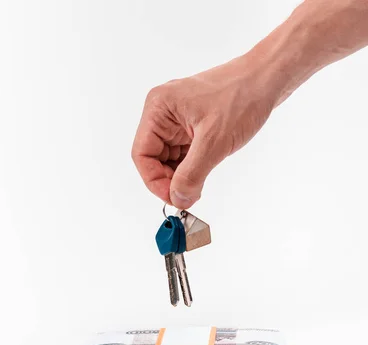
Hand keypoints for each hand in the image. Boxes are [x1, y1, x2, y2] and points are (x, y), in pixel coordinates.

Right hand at [131, 56, 277, 208]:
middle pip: (153, 157)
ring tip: (199, 183)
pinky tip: (204, 170)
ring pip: (168, 157)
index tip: (173, 197)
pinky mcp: (191, 123)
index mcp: (159, 108)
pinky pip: (182, 152)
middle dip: (168, 178)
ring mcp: (177, 117)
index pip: (142, 154)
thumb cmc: (243, 96)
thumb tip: (178, 199)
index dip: (154, 180)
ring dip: (181, 174)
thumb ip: (192, 174)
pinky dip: (191, 166)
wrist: (269, 78)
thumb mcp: (214, 142)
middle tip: (188, 195)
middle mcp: (163, 111)